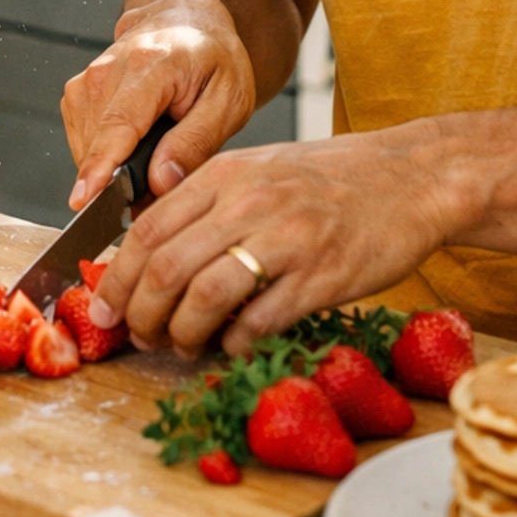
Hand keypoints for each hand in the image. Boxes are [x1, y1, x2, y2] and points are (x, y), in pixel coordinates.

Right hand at [61, 0, 258, 210]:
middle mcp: (108, 69)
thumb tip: (160, 182)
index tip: (85, 199)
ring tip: (151, 163)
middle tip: (158, 194)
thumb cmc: (212, 56)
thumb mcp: (229, 100)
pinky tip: (132, 149)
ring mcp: (88, 80)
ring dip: (113, 170)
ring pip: (86, 147)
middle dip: (121, 182)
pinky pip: (83, 141)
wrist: (186, 20)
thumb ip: (196, 143)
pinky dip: (104, 156)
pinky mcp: (78, 93)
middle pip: (98, 144)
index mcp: (150, 64)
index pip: (117, 125)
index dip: (100, 167)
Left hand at [88, 126, 456, 355]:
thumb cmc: (331, 178)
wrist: (412, 177)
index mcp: (224, 175)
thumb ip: (206, 203)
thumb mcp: (258, 170)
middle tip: (139, 337)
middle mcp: (248, 202)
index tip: (105, 309)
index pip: (146, 230)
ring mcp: (287, 238)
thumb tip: (149, 252)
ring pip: (205, 296)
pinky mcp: (323, 275)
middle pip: (165, 267)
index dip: (116, 276)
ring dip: (182, 334)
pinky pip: (261, 319)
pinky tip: (234, 345)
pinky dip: (236, 342)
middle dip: (140, 314)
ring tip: (182, 346)